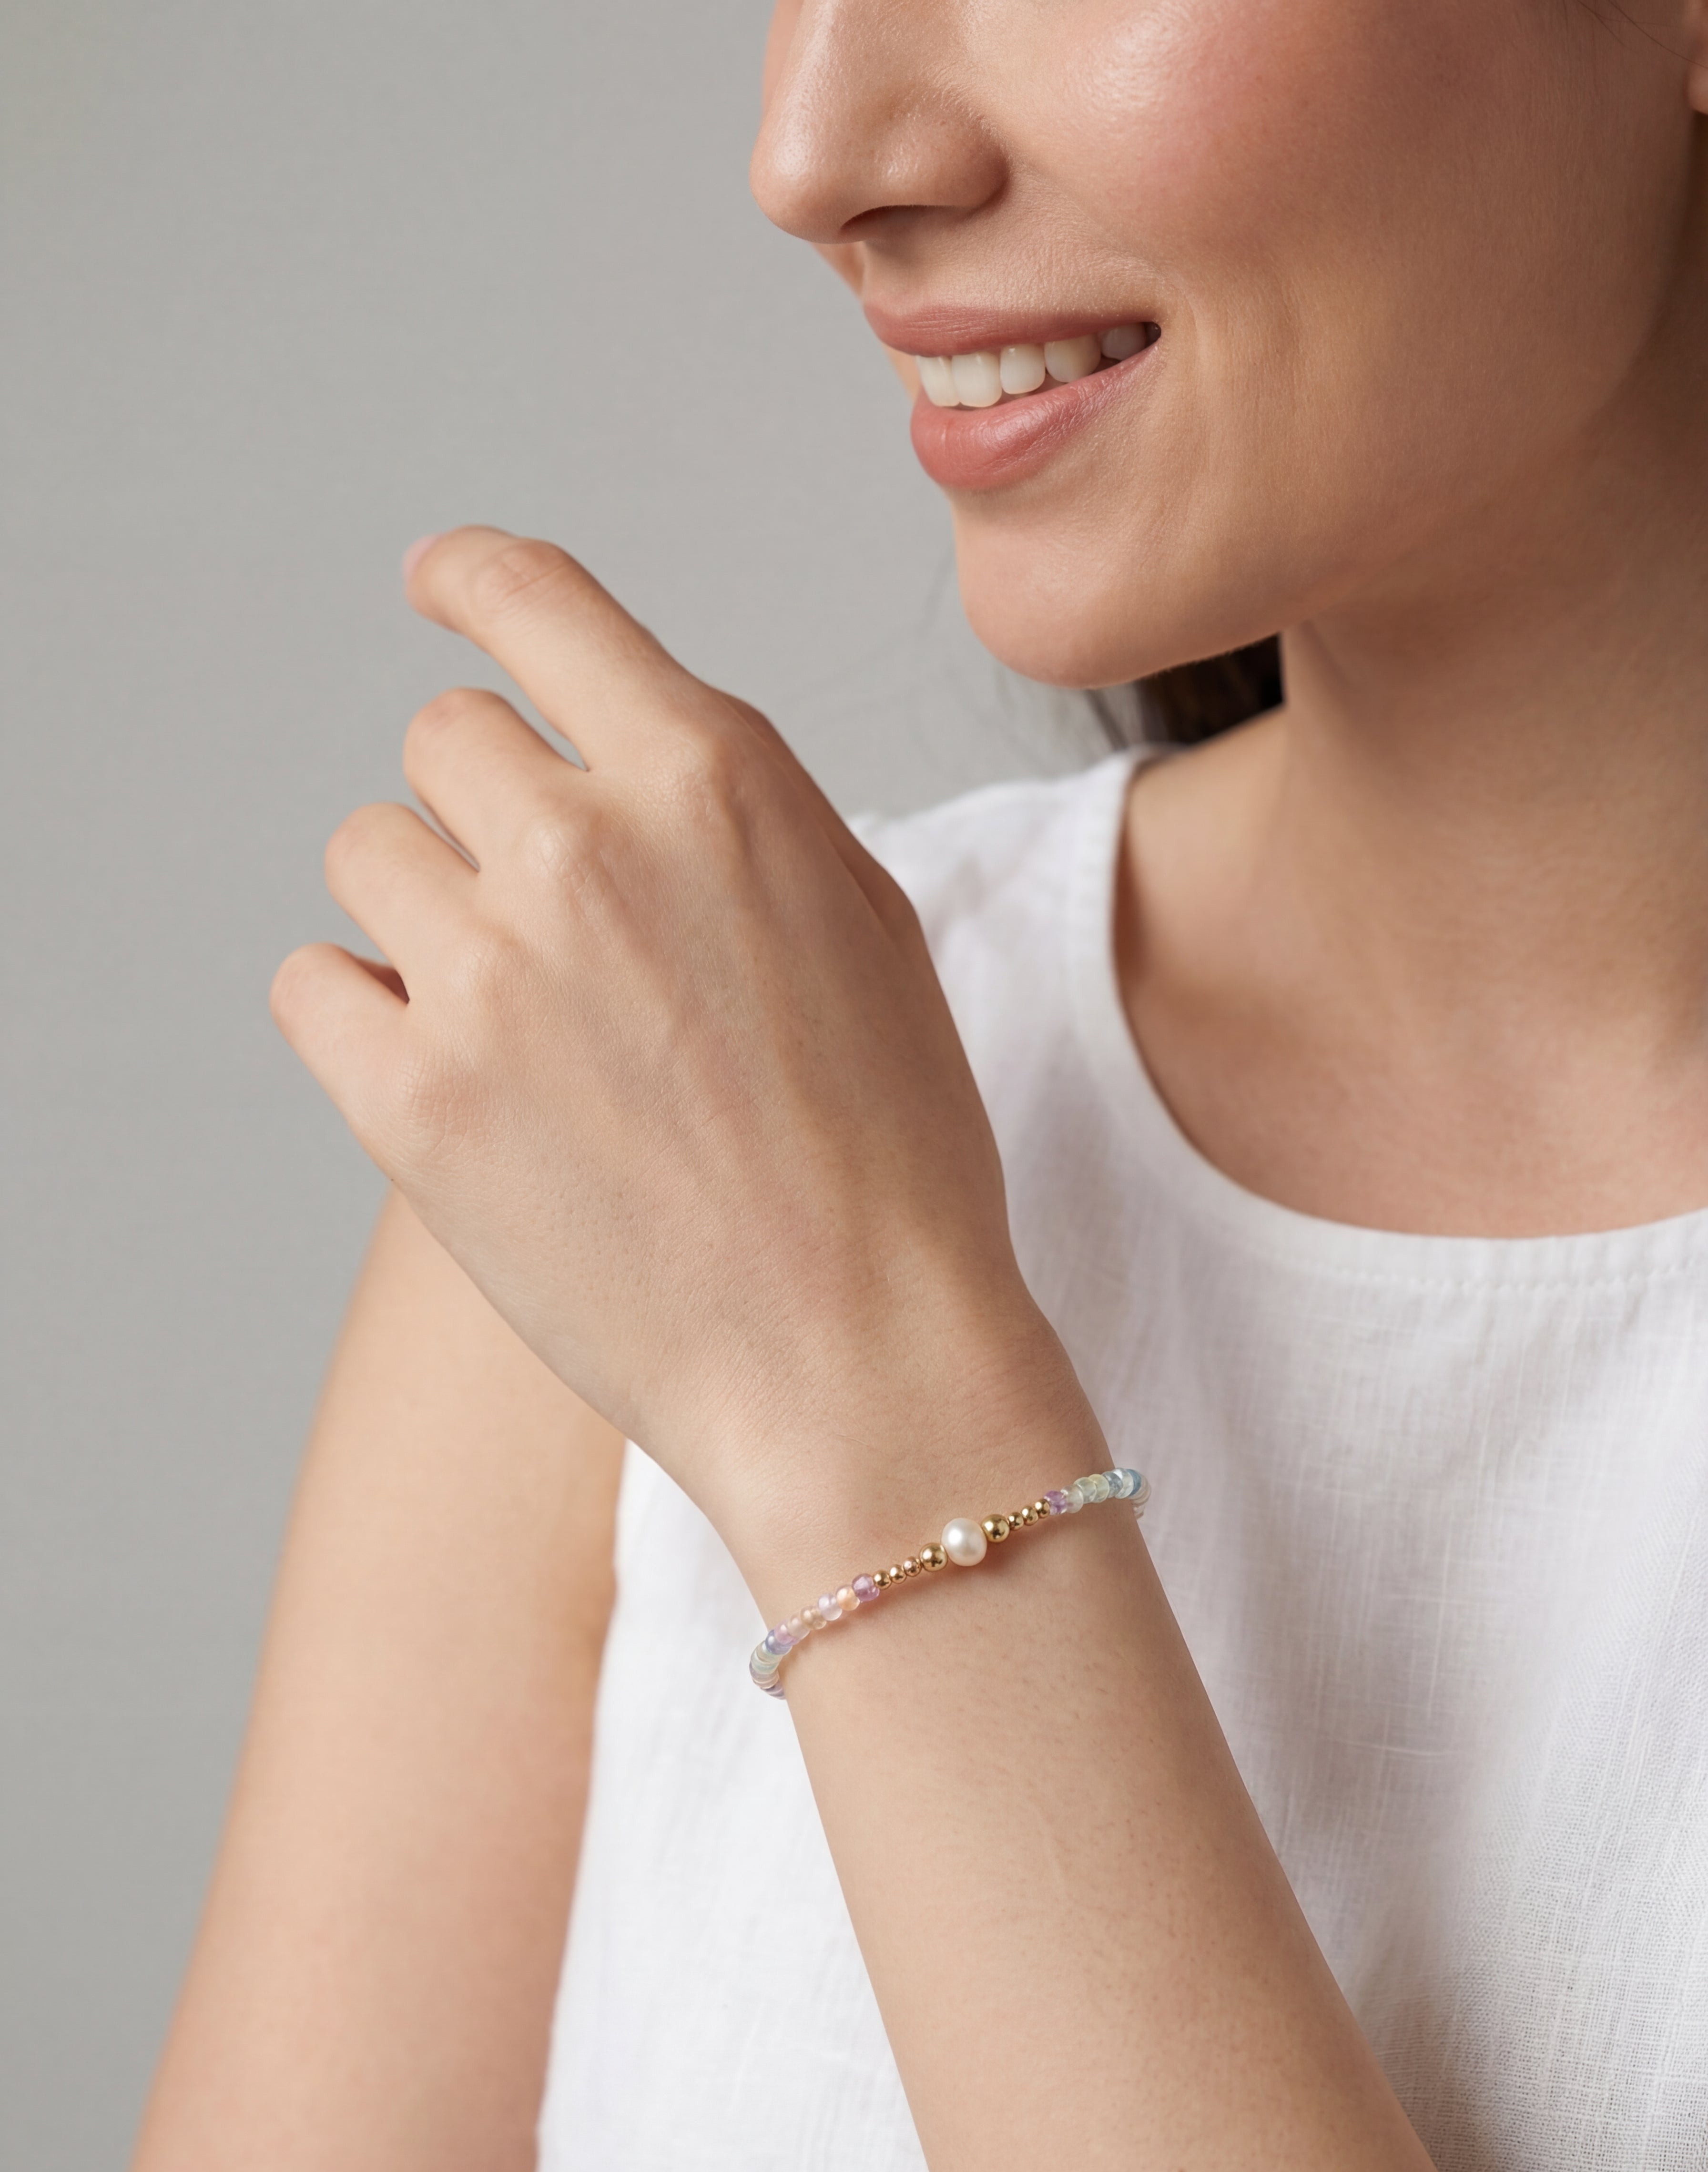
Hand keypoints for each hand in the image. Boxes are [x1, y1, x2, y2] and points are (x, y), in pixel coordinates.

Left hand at [273, 529, 1077, 1578]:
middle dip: (488, 814)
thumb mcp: (863, 924)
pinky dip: (361, 1019)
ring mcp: (490, 973)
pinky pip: (311, 984)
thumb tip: (624, 763)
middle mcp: (589, 849)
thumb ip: (732, 812)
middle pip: (444, 739)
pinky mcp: (412, 1100)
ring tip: (519, 1022)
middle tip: (553, 927)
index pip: (538, 601)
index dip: (470, 578)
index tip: (439, 585)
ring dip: (424, 915)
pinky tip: (450, 1078)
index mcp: (715, 780)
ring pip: (367, 853)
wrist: (861, 1356)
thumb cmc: (892, 1156)